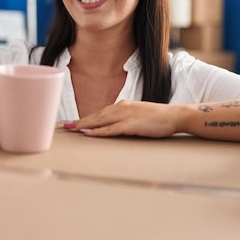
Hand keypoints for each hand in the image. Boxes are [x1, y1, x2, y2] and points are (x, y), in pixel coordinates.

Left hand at [64, 100, 181, 137]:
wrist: (174, 116)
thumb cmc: (158, 118)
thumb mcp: (139, 116)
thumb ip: (126, 119)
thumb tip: (115, 127)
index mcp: (123, 105)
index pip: (100, 112)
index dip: (86, 118)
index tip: (73, 122)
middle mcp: (122, 107)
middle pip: (96, 115)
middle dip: (80, 121)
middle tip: (65, 126)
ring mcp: (126, 115)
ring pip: (100, 121)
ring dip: (84, 125)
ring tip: (71, 129)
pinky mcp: (131, 124)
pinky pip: (111, 129)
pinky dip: (98, 131)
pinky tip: (88, 134)